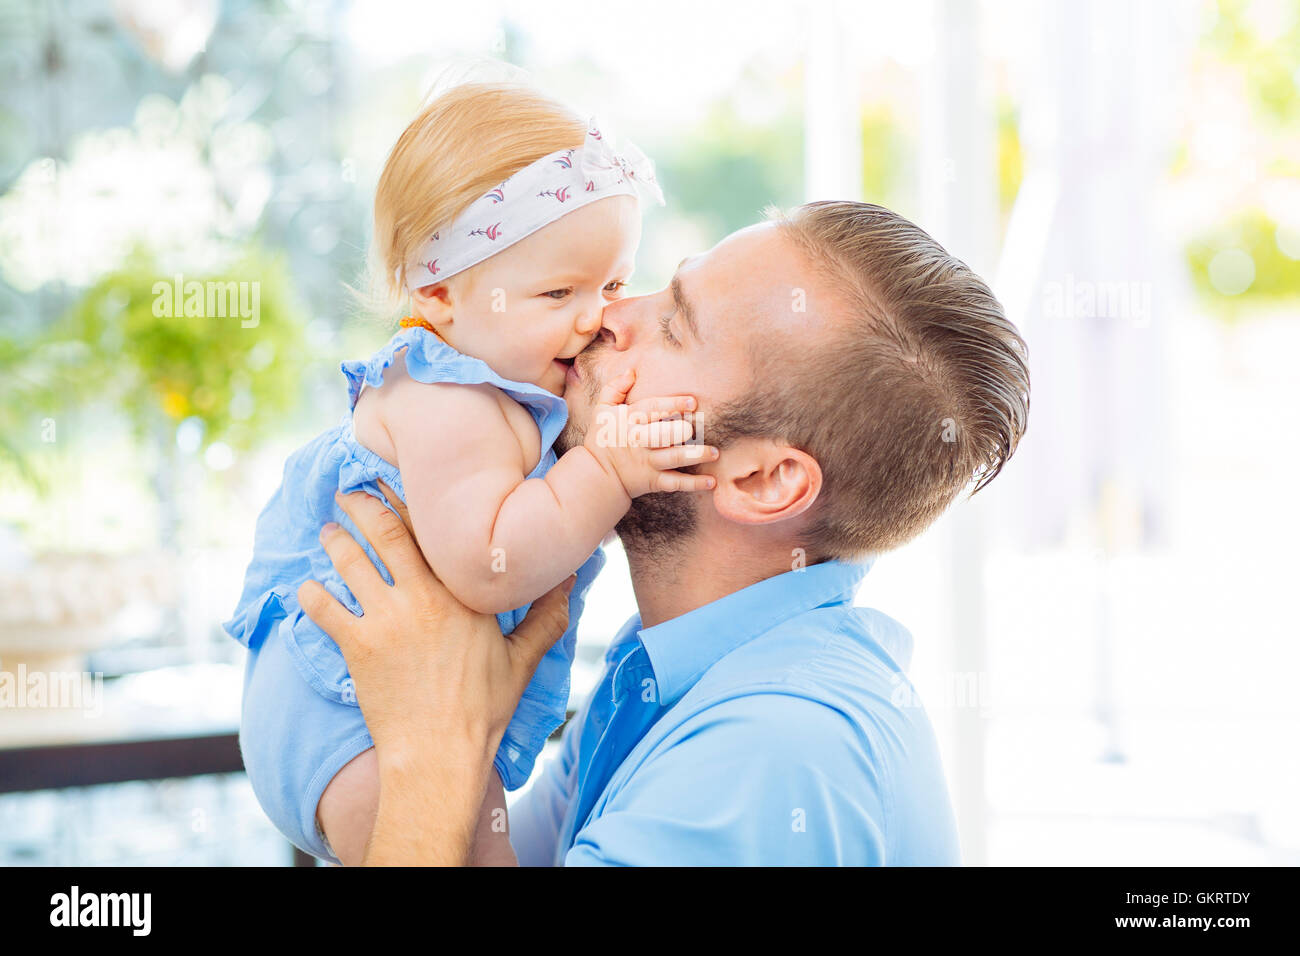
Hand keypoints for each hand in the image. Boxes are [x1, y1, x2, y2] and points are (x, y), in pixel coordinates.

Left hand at [295, 486, 575, 863]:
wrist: (440, 754)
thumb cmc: (483, 709)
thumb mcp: (522, 660)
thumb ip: (546, 616)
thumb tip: (572, 582)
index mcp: (462, 594)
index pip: (431, 532)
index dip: (408, 501)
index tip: (393, 480)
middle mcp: (422, 597)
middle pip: (384, 534)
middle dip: (361, 506)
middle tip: (347, 492)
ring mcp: (386, 620)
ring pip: (351, 563)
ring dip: (335, 542)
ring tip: (327, 531)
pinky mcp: (357, 646)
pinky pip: (325, 608)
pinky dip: (312, 593)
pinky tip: (307, 586)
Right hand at [584, 368, 717, 496]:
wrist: (598, 475)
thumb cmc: (603, 438)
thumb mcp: (601, 410)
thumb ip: (614, 388)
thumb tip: (631, 372)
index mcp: (629, 421)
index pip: (651, 409)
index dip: (671, 405)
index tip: (692, 402)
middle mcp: (640, 442)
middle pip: (661, 435)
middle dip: (677, 432)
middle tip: (694, 429)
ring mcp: (648, 463)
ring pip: (673, 458)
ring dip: (695, 456)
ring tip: (714, 452)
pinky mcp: (654, 481)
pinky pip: (675, 483)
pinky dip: (694, 484)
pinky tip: (712, 482)